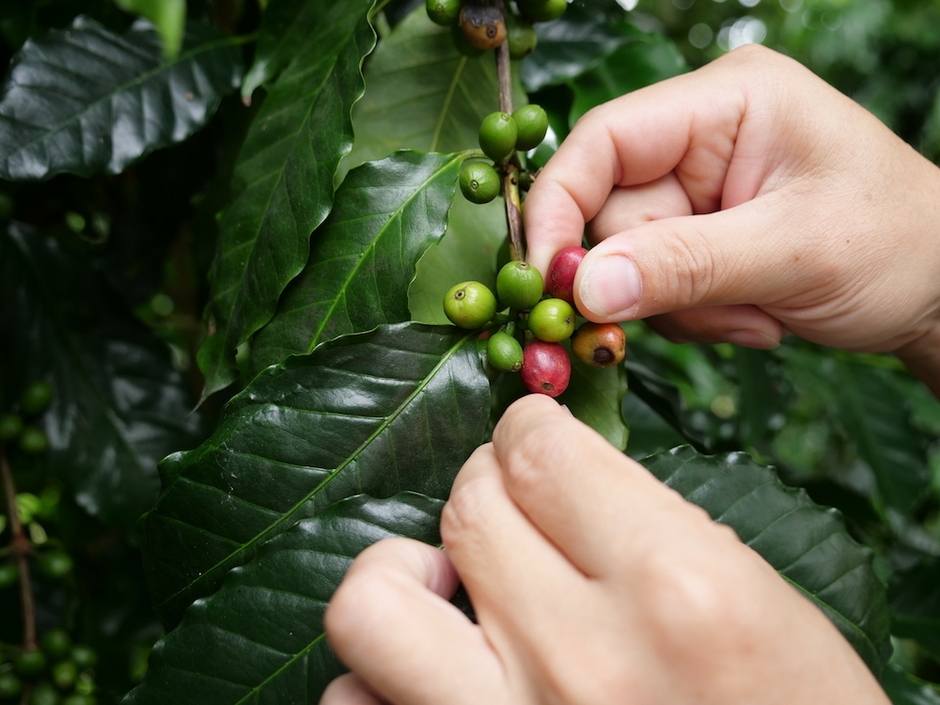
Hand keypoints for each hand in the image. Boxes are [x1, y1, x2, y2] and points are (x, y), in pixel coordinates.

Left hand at [321, 395, 887, 704]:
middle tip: (514, 503)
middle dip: (488, 483)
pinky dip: (378, 683)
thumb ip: (649, 525)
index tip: (535, 437)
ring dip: (404, 572)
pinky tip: (434, 676)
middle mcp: (579, 656)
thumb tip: (558, 474)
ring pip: (373, 601)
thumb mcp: (761, 602)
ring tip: (453, 585)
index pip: (541, 453)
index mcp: (676, 589)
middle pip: (469, 506)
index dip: (529, 429)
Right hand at [524, 45, 939, 392]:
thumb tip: (581, 290)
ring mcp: (696, 189)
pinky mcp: (697, 234)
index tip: (548, 283)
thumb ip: (684, 266)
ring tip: (756, 313)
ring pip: (625, 263)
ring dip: (681, 307)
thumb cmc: (897, 244)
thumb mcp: (793, 250)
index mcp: (724, 102)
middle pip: (608, 215)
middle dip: (649, 279)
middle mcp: (698, 137)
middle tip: (716, 309)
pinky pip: (652, 286)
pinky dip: (695, 316)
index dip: (559, 210)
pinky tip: (758, 315)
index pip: (601, 142)